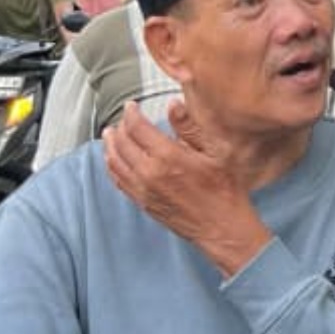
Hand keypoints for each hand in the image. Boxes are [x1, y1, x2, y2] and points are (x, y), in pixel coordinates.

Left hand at [102, 100, 270, 275]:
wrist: (222, 227)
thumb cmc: (224, 191)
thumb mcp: (215, 152)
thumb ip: (190, 128)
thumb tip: (173, 107)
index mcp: (168, 156)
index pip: (137, 128)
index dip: (131, 113)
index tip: (131, 106)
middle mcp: (150, 173)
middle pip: (122, 143)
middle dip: (119, 127)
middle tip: (122, 119)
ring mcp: (143, 190)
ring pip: (115, 162)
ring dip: (110, 146)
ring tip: (110, 135)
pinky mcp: (143, 203)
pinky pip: (118, 181)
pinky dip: (112, 167)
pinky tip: (114, 160)